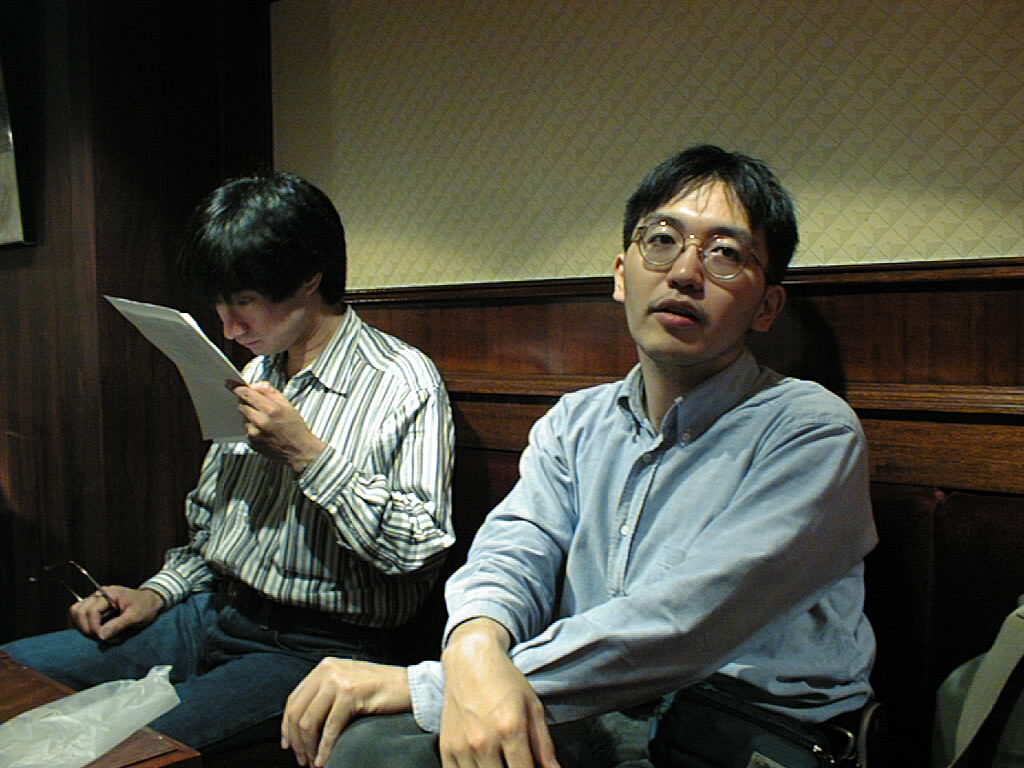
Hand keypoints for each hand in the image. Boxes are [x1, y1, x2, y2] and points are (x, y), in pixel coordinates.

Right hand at [68, 585, 162, 641]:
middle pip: (78, 611)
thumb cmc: (145, 606)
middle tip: (101, 638)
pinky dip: (85, 626)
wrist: (150, 602)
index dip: (94, 627)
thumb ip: (118, 625)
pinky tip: (97, 632)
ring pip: (76, 613)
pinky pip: (80, 617)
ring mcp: (94, 600)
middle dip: (87, 628)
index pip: (90, 611)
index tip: (103, 638)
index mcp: (108, 593)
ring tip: (98, 635)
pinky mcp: (94, 607)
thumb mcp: (136, 616)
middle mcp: (98, 595)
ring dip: (83, 627)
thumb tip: (100, 636)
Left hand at [230, 381, 325, 471]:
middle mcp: (260, 421)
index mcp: (271, 410)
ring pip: (243, 416)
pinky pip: (246, 428)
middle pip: (242, 404)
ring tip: (265, 419)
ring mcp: (254, 433)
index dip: (236, 387)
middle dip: (246, 401)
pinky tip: (264, 429)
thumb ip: (271, 392)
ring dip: (250, 414)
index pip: (247, 394)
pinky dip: (252, 425)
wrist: (299, 451)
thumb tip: (256, 386)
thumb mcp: (288, 405)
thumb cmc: (296, 429)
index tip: (230, 383)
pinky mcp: (251, 442)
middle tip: (257, 404)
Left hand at [281, 658, 410, 767]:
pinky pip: (330, 728)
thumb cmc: (382, 689)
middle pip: (298, 712)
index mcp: (325, 666)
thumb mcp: (348, 683)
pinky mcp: (350, 694)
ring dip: (309, 747)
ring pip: (310, 722)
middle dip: (297, 741)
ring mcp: (339, 681)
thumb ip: (327, 694)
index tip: (288, 745)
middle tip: (302, 759)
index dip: (287, 726)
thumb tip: (302, 724)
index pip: (294, 699)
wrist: (413, 686)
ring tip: (313, 762)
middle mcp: (328, 670)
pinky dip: (325, 748)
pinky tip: (324, 760)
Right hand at [439, 619, 559, 767]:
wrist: (469, 661)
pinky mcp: (446, 747)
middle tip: (516, 763)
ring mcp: (462, 746)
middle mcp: (483, 741)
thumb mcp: (533, 706)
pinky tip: (482, 765)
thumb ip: (544, 745)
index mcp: (510, 729)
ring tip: (500, 762)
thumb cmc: (505, 681)